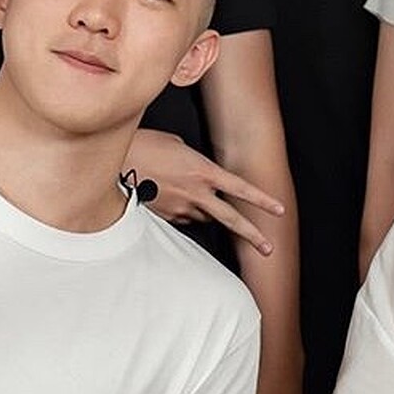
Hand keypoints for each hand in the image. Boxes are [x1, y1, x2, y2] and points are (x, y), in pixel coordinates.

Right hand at [126, 128, 284, 255]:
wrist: (114, 163)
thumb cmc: (145, 146)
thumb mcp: (177, 146)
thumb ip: (195, 164)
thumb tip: (199, 179)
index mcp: (204, 172)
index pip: (241, 189)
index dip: (262, 200)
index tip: (279, 210)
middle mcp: (196, 194)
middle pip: (231, 219)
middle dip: (252, 235)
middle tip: (268, 248)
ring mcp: (181, 208)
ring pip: (204, 217)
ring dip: (206, 212)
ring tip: (189, 194)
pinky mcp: (166, 216)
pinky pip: (183, 217)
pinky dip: (184, 211)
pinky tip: (171, 198)